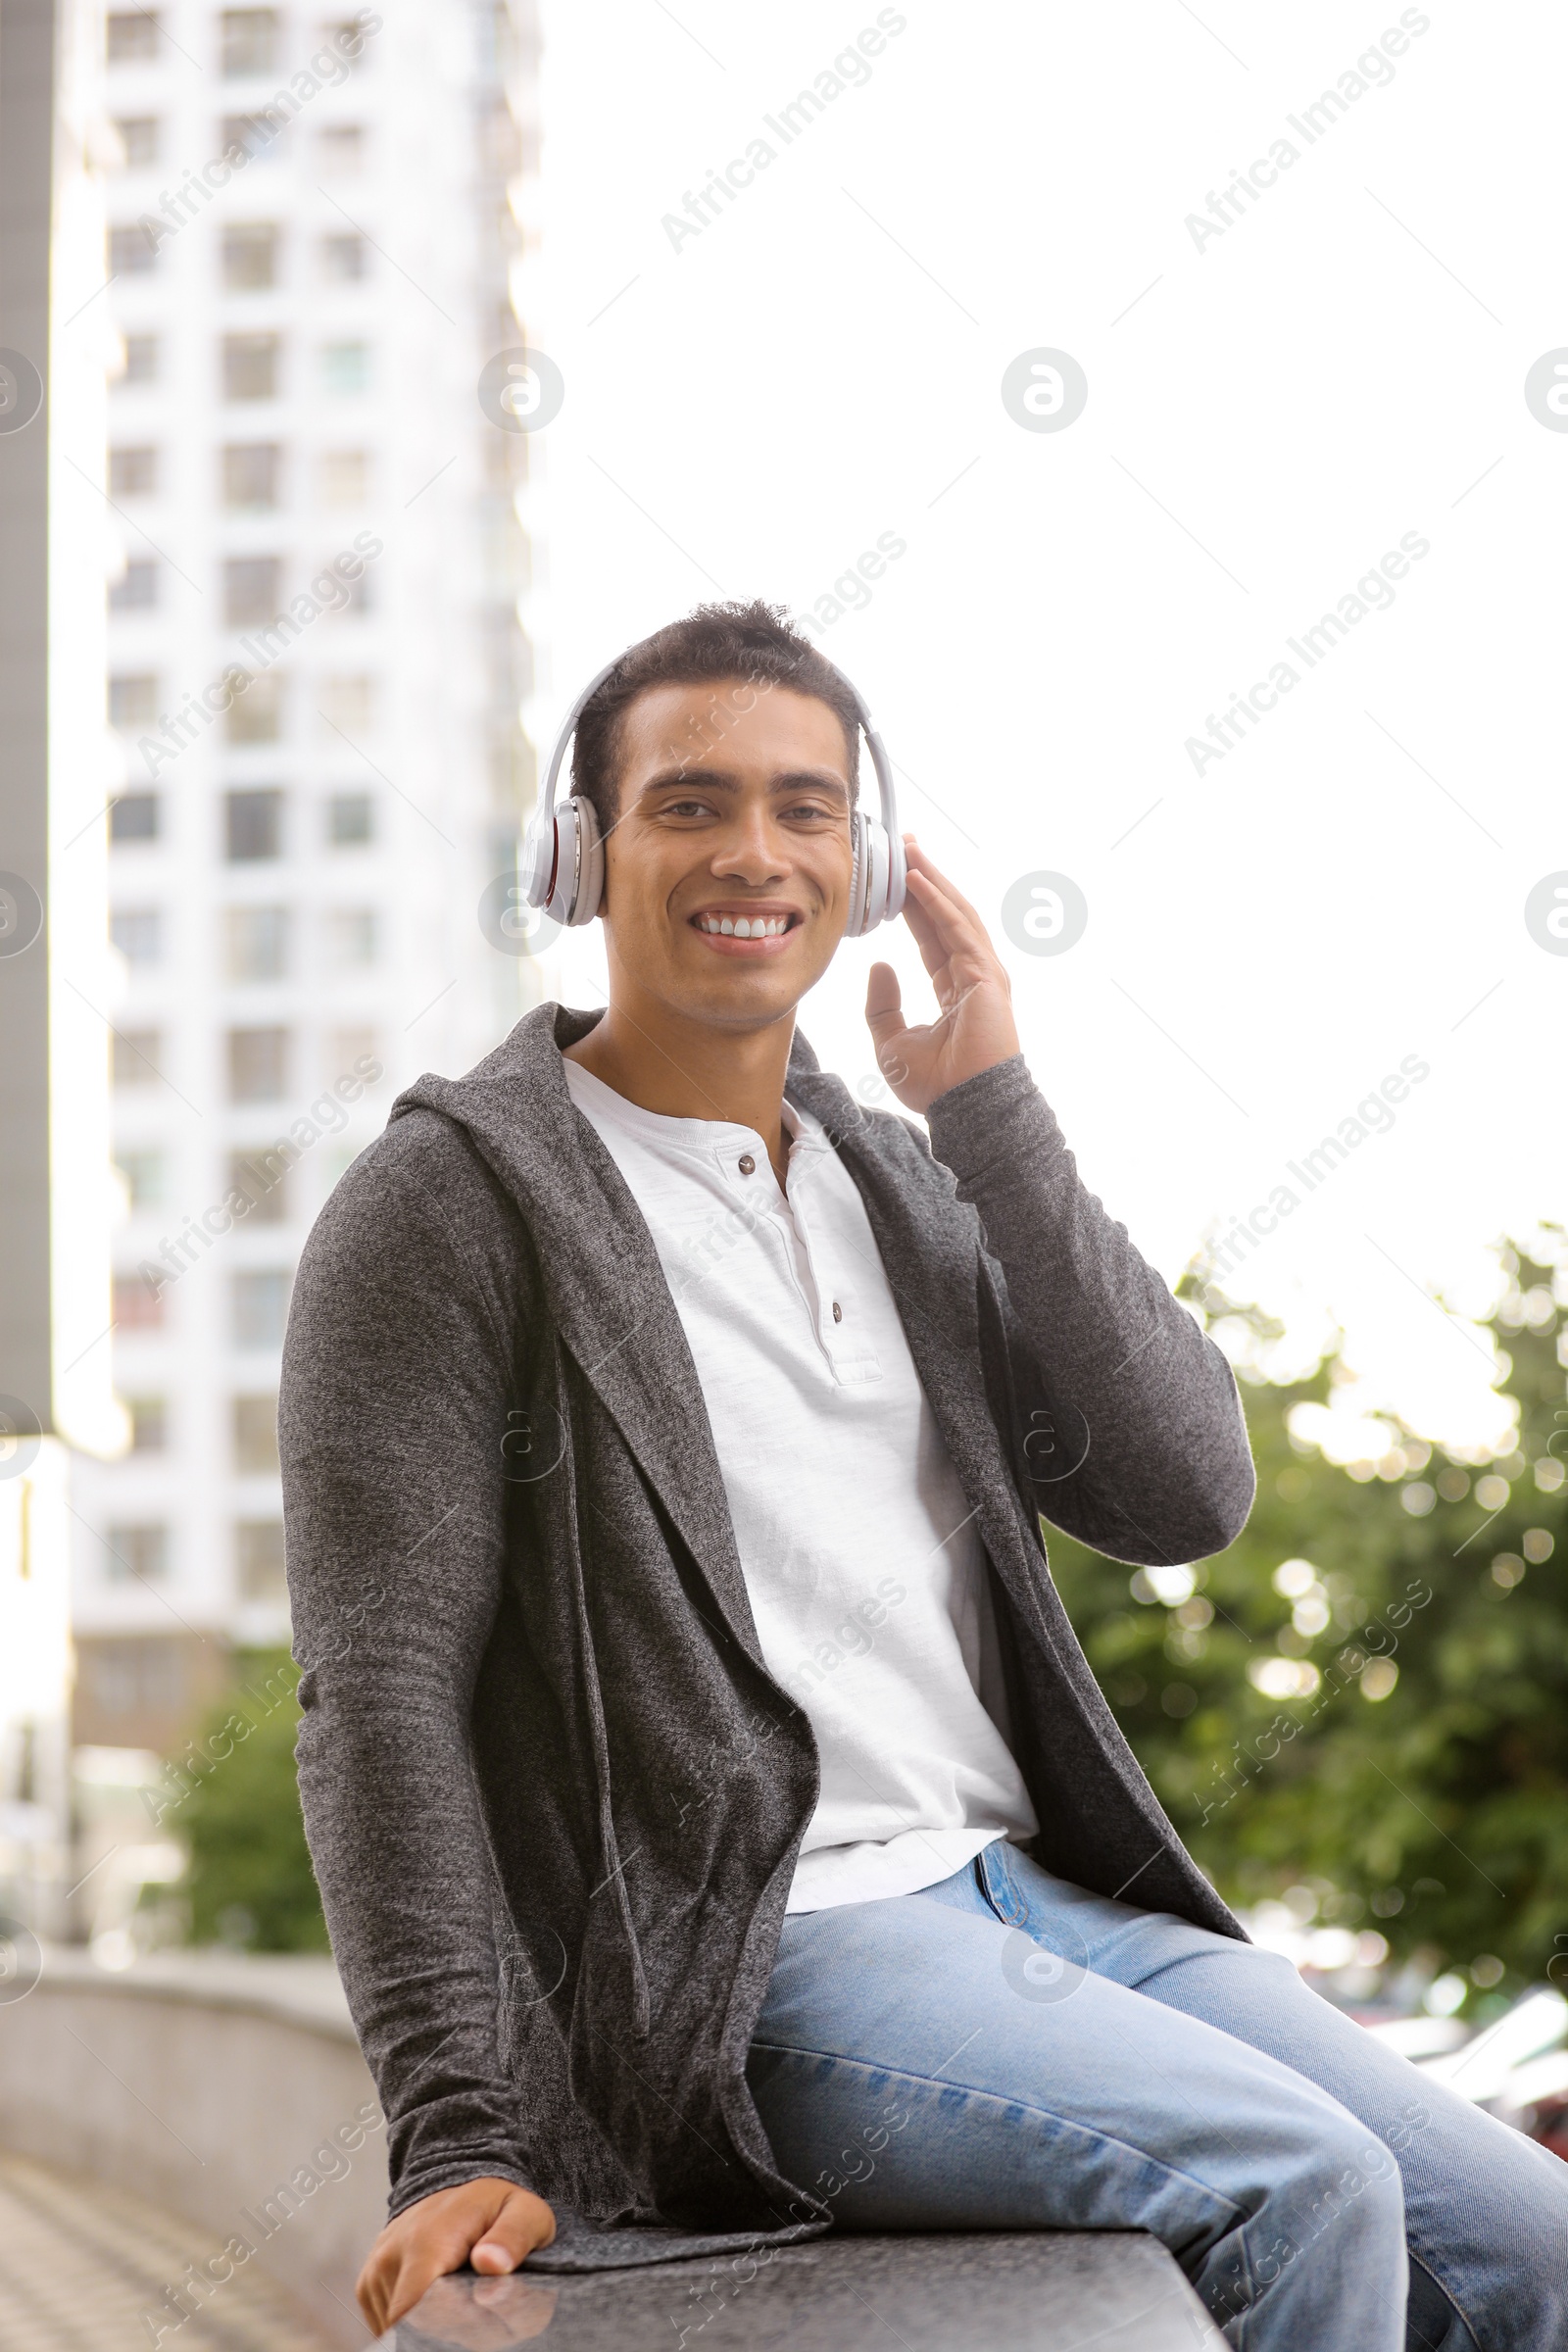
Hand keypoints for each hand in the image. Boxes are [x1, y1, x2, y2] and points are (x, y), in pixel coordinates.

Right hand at [356, 2177, 556, 2336]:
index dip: (446, 2332)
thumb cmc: (497, 2206)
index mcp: (427, 2242)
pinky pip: (386, 2323)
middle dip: (443, 2332)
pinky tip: (438, 2301)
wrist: (459, 2185)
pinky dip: (412, 2323)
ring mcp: (375, 2272)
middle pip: (408, 2326)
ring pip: (397, 2329)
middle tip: (476, 2314)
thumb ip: (514, 2237)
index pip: (415, 2312)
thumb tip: (491, 2264)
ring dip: (428, 2328)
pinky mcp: (368, 2284)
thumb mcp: (525, 2213)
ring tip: (458, 2299)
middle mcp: (391, 2257)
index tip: (475, 2325)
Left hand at [865, 837, 1020, 1113]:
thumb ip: (882, 1004)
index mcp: (955, 988)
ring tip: (910, 850)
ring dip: (932, 879)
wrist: (962, 1108)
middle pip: (947, 915)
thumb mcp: (891, 1041)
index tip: (898, 877)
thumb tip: (878, 966)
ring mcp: (983, 974)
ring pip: (955, 914)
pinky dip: (937, 904)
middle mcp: (973, 975)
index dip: (915, 905)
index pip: (932, 935)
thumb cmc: (935, 1084)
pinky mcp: (985, 976)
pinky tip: (917, 881)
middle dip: (926, 878)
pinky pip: (957, 931)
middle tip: (905, 845)